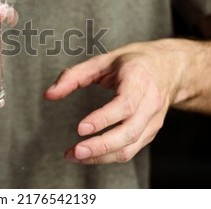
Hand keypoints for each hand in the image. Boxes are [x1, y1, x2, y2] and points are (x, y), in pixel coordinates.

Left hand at [44, 39, 191, 163]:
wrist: (169, 69)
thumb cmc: (133, 63)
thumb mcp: (102, 61)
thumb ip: (73, 76)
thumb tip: (49, 94)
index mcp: (139, 80)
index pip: (125, 105)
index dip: (104, 119)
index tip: (81, 128)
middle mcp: (150, 103)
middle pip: (128, 132)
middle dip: (101, 146)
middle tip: (75, 151)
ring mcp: (153, 121)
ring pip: (130, 147)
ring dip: (101, 156)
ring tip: (74, 156)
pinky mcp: (150, 132)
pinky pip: (130, 150)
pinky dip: (108, 156)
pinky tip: (88, 155)